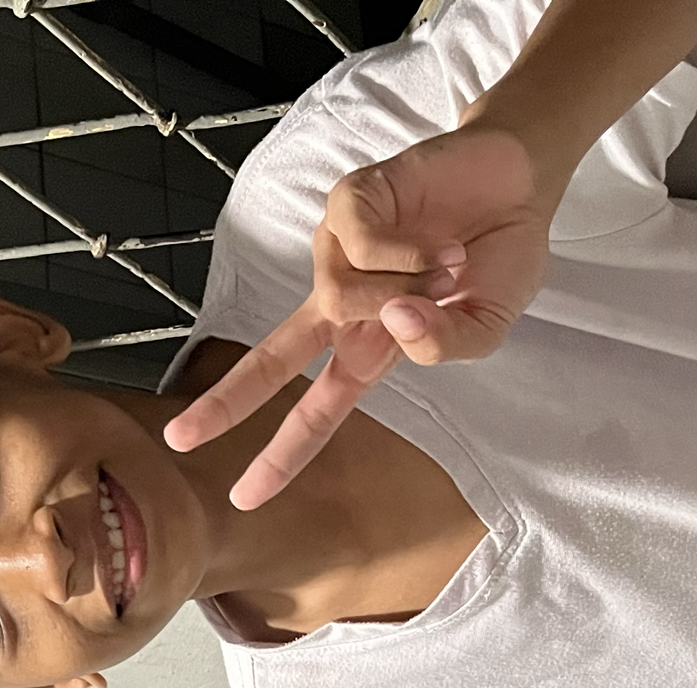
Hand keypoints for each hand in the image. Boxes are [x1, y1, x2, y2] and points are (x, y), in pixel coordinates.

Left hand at [166, 123, 555, 507]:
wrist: (518, 181)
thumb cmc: (498, 258)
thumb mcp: (485, 326)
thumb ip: (445, 346)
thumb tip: (395, 322)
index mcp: (372, 344)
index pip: (318, 409)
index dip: (283, 455)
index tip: (245, 496)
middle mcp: (342, 300)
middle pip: (274, 359)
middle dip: (228, 402)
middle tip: (178, 440)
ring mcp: (338, 250)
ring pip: (342, 296)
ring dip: (410, 291)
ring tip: (452, 268)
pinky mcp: (347, 202)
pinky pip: (362, 244)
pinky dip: (409, 254)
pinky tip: (440, 244)